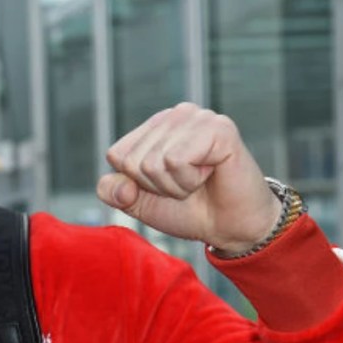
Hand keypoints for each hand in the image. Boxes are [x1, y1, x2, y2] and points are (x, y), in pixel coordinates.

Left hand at [96, 103, 280, 253]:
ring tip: (199, 180)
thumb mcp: (139, 203)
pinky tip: (210, 173)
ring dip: (176, 185)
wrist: (229, 227)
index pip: (117, 155)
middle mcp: (175, 115)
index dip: (137, 183)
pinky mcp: (217, 128)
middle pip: (134, 161)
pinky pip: (176, 160)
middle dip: (157, 186)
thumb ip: (113, 191)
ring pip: (154, 162)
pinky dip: (189, 180)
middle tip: (186, 185)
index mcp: (154, 127)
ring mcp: (198, 118)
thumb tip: (120, 185)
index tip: (165, 185)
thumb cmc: (188, 210)